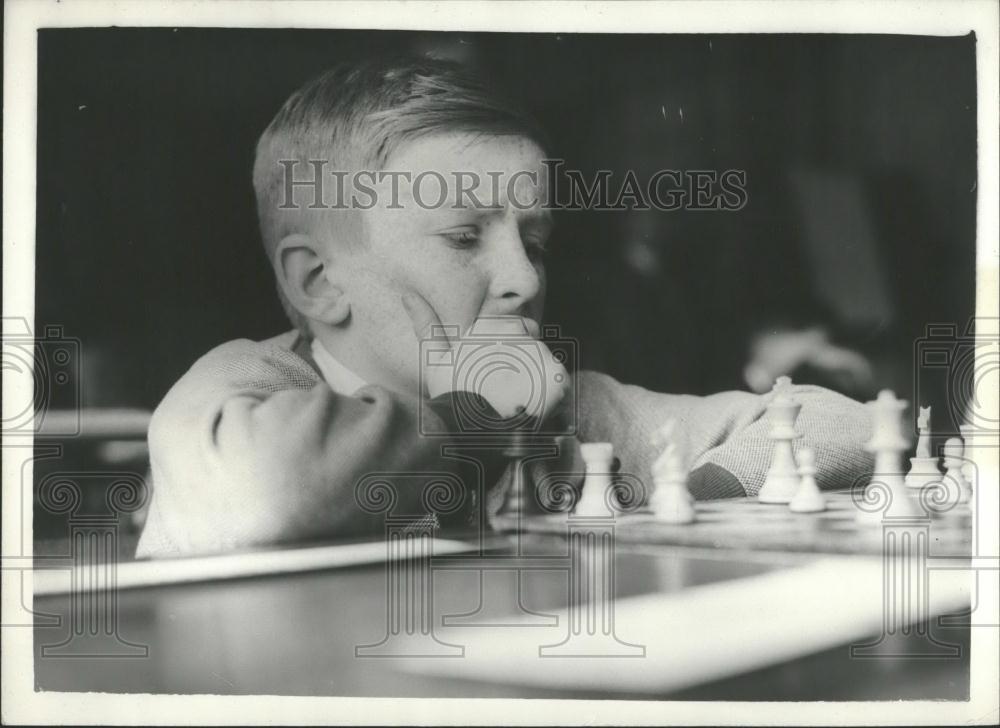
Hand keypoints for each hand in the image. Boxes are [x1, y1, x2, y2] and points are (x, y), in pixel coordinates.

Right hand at [402, 291, 568, 420]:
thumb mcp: (435, 360)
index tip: (494, 373)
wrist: (474, 434)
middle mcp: (522, 334)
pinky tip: (531, 408)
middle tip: (504, 391)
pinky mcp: (558, 379)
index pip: (517, 328)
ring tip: (516, 403)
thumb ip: (426, 325)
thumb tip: (408, 295)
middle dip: (523, 364)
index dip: (507, 351)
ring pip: (546, 363)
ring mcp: (542, 356)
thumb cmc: (452, 396)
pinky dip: (551, 396)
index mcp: (496, 325)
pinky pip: (560, 383)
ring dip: (536, 380)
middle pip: (533, 346)